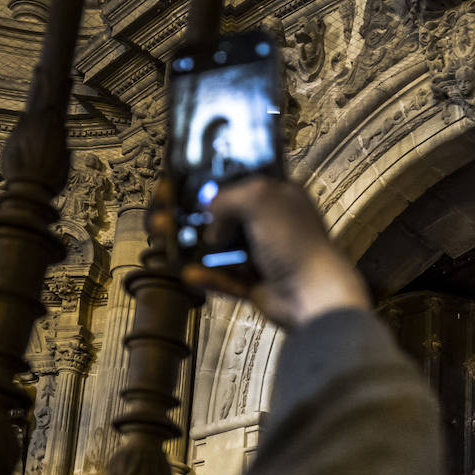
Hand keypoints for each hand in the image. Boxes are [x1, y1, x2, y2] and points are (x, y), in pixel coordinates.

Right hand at [149, 176, 369, 329]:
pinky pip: (223, 277)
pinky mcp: (255, 283)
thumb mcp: (260, 200)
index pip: (235, 179)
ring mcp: (261, 254)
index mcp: (277, 194)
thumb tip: (209, 217)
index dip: (206, 178)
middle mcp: (269, 222)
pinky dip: (206, 276)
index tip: (175, 180)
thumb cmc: (295, 242)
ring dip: (188, 242)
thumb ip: (226, 198)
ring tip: (160, 235)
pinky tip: (188, 274)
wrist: (313, 295)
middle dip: (188, 212)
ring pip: (216, 246)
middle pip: (220, 213)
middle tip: (161, 209)